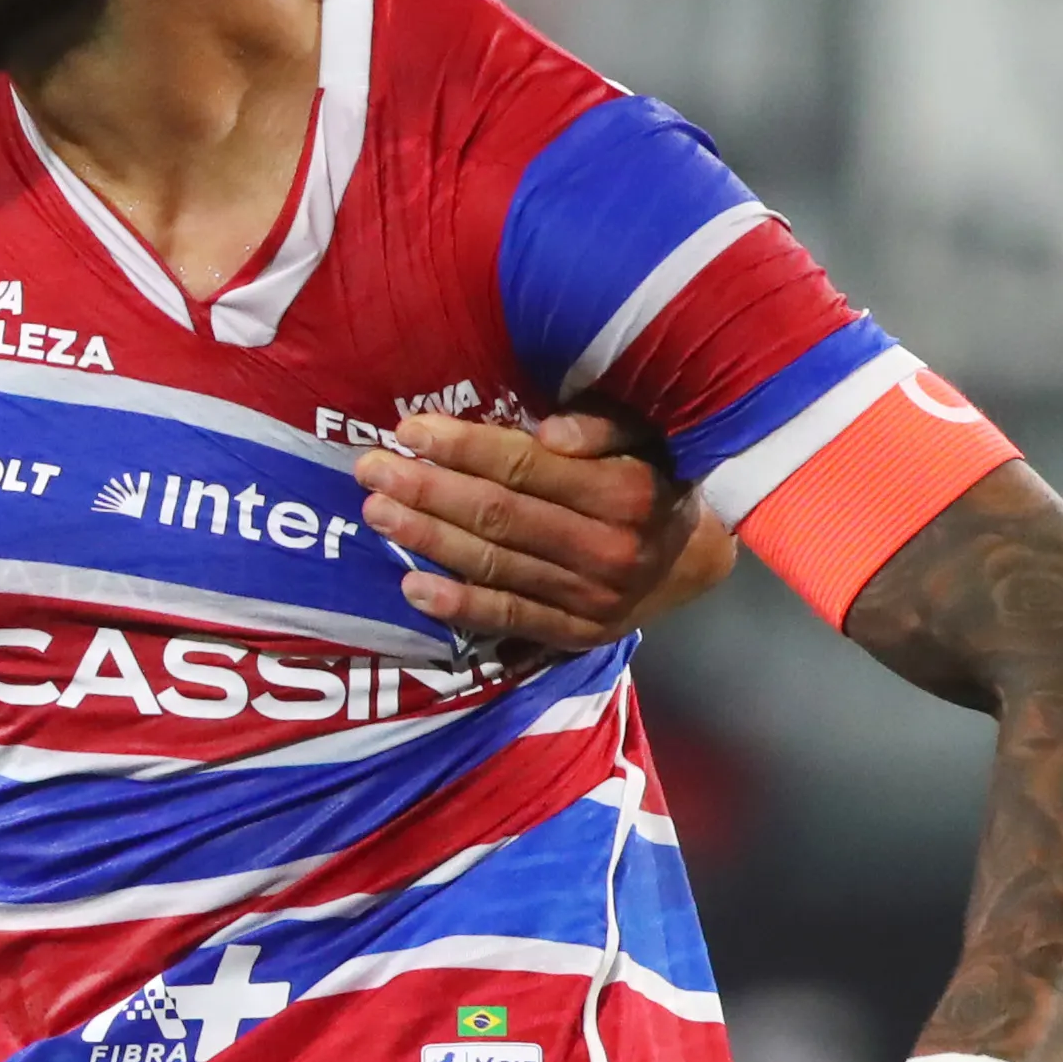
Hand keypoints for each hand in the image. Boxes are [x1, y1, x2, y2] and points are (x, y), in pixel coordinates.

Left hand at [356, 409, 733, 653]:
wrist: (691, 563)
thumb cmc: (653, 479)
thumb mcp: (646, 439)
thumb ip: (603, 426)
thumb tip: (550, 432)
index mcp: (625, 492)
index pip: (526, 466)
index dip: (464, 447)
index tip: (409, 430)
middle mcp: (607, 548)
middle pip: (499, 515)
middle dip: (428, 490)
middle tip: (371, 469)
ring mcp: (590, 598)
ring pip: (494, 565)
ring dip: (428, 539)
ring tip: (376, 512)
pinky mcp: (574, 635)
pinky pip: (508, 619)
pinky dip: (457, 605)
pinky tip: (410, 585)